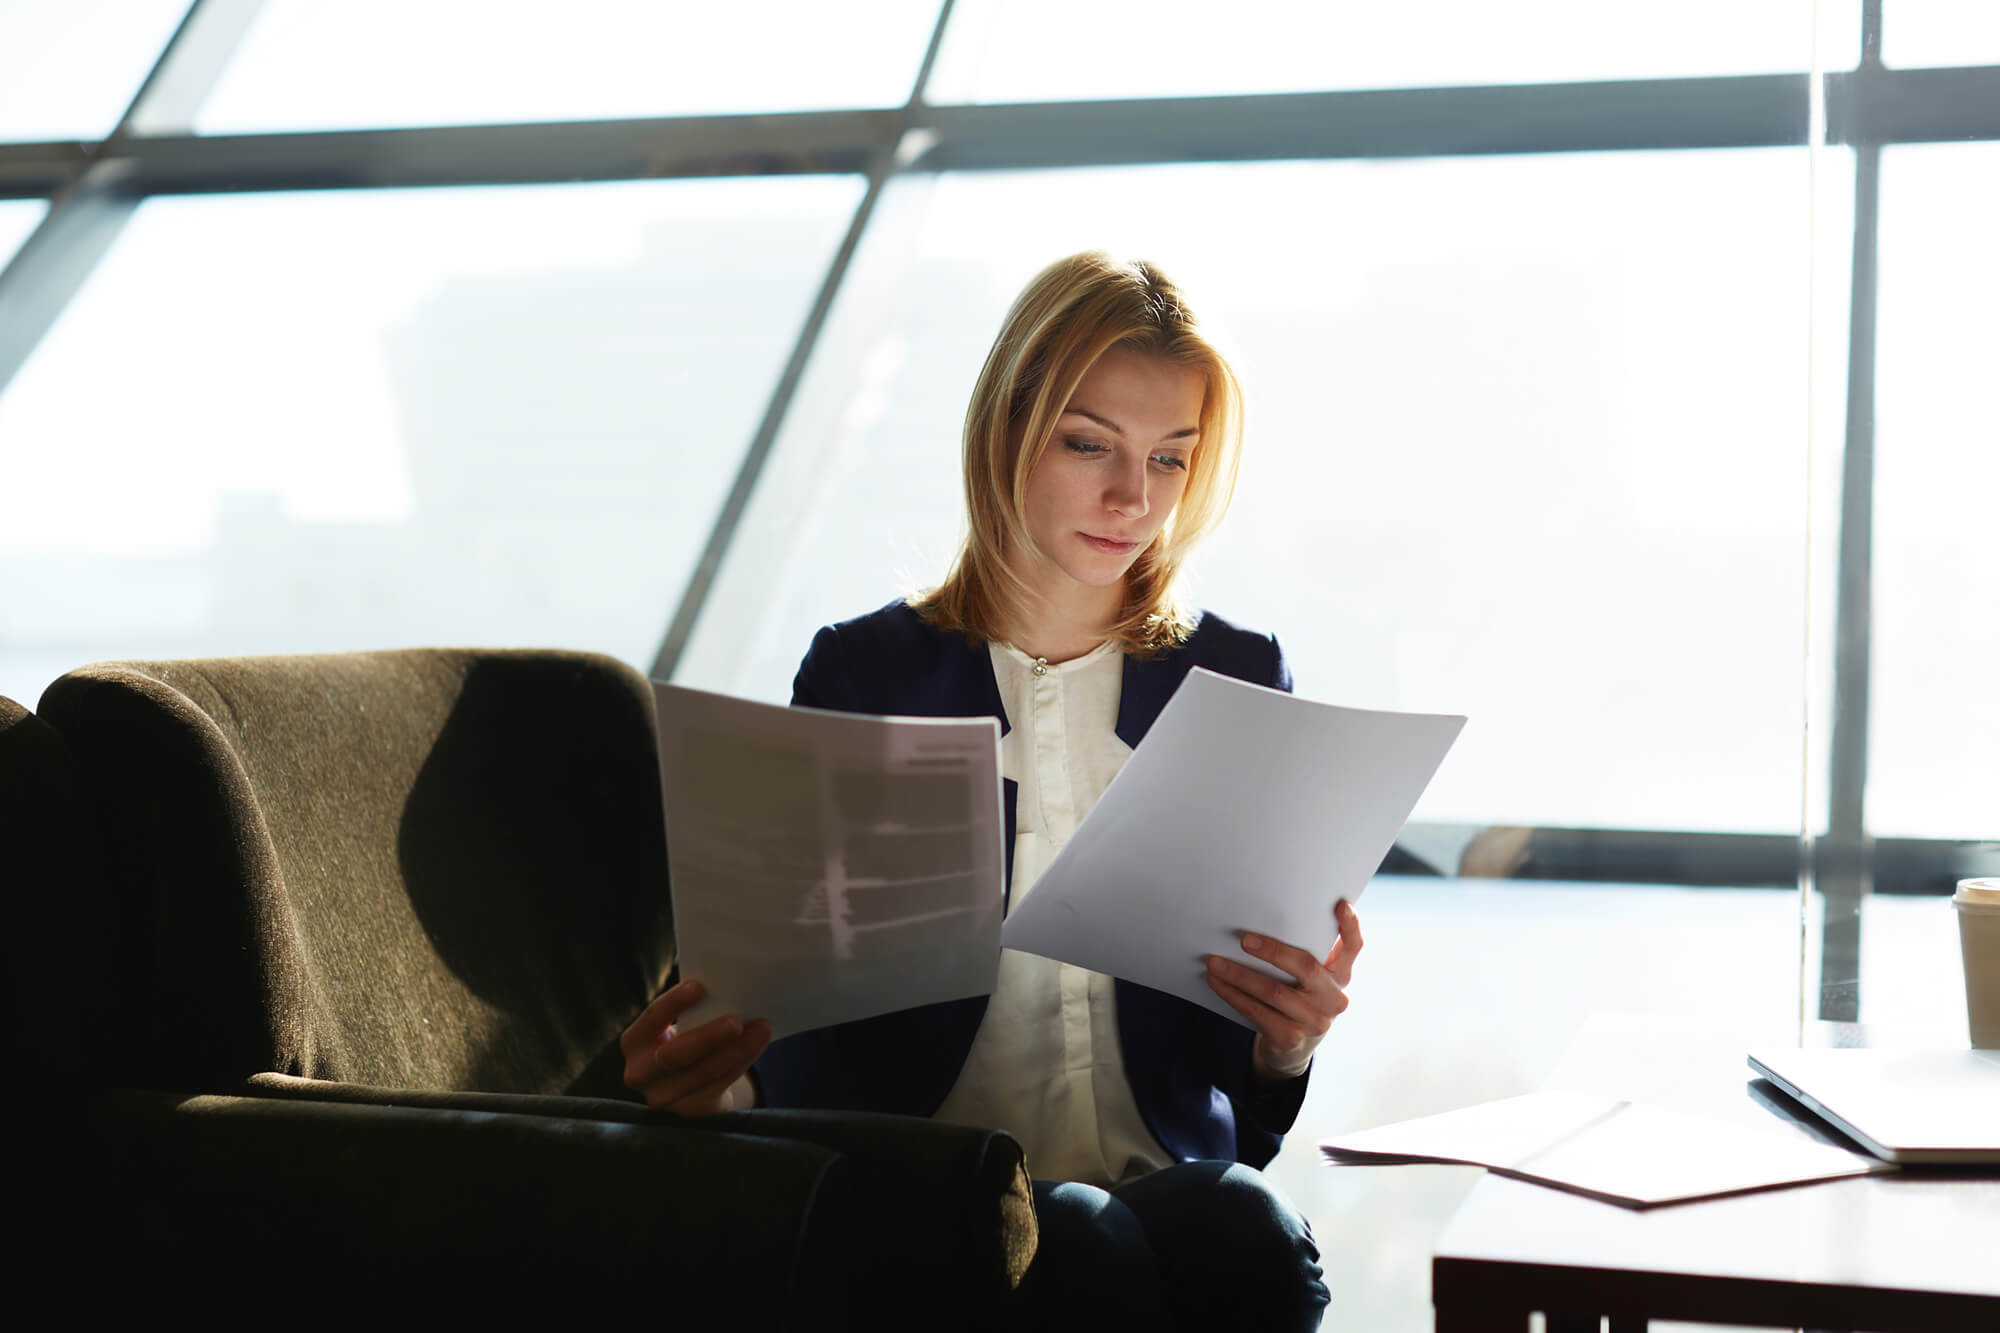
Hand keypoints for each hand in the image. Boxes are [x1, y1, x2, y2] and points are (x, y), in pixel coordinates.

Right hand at [620, 979, 771, 1114]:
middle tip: (737, 1021)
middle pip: (674, 1056)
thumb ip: (692, 1010)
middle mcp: (639, 1073)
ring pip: (703, 1073)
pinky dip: (741, 1062)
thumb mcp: (676, 1026)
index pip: (651, 1019)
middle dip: (708, 1037)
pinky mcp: (688, 1111)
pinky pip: (719, 1085)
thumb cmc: (684, 1039)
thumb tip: (726, 983)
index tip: (700, 986)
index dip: (674, 1003)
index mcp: (633, 1042)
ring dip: (737, 1050)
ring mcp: (662, 1097)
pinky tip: (757, 1045)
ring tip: (762, 1028)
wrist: (689, 1086)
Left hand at [1205, 899, 1362, 1081]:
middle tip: (1243, 939)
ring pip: (1274, 992)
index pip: (1354, 947)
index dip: (1350, 926)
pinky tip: (1217, 983)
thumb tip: (1268, 915)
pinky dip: (1233, 995)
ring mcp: (1314, 1021)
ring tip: (1215, 962)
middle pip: (1305, 966)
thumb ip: (1306, 952)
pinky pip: (1257, 1012)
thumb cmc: (1299, 998)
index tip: (1340, 905)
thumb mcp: (1312, 978)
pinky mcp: (1290, 1037)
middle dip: (1273, 951)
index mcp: (1341, 975)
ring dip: (1240, 975)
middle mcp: (1334, 998)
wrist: (1293, 1048)